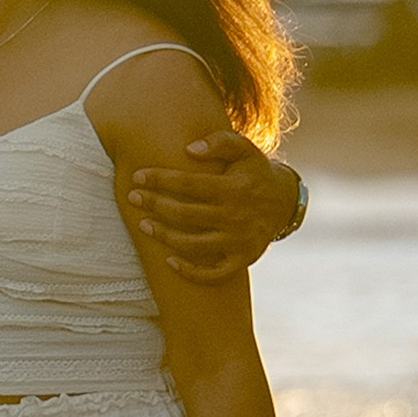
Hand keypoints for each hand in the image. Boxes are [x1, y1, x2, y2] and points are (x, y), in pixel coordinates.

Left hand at [129, 133, 298, 282]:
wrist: (285, 203)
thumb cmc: (254, 171)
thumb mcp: (244, 149)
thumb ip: (220, 142)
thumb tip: (189, 149)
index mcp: (234, 188)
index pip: (189, 184)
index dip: (160, 180)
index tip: (137, 177)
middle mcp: (236, 217)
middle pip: (185, 214)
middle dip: (154, 205)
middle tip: (132, 198)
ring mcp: (239, 242)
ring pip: (193, 245)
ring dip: (164, 236)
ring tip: (143, 225)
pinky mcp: (242, 260)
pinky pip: (213, 274)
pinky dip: (190, 272)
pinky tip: (168, 261)